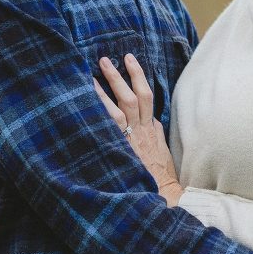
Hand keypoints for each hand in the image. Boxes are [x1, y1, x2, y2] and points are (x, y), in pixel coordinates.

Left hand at [95, 54, 183, 205]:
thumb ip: (154, 134)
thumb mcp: (161, 150)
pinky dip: (101, 112)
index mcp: (152, 128)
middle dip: (121, 76)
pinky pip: (111, 127)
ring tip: (93, 74)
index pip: (146, 95)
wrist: (166, 194)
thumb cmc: (162, 176)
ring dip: (107, 89)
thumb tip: (151, 122)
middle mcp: (143, 130)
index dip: (137, 77)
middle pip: (134, 96)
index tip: (129, 61)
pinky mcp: (123, 149)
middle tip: (106, 59)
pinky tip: (86, 103)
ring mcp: (132, 139)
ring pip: (120, 108)